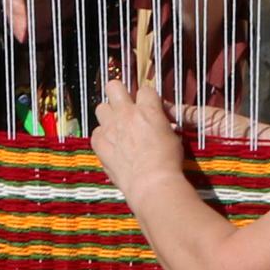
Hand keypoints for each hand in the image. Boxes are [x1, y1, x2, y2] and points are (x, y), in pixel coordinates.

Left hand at [92, 72, 186, 195]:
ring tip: (116, 125)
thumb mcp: (173, 137)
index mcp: (148, 110)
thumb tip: (159, 124)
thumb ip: (161, 124)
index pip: (145, 89)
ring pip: (101, 107)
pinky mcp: (99, 142)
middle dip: (118, 93)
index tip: (147, 104)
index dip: (146, 97)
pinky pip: (96, 131)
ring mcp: (110, 127)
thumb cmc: (166, 163)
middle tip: (123, 104)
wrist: (151, 182)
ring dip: (108, 114)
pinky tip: (111, 144)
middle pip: (114, 87)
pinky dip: (102, 136)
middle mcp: (126, 114)